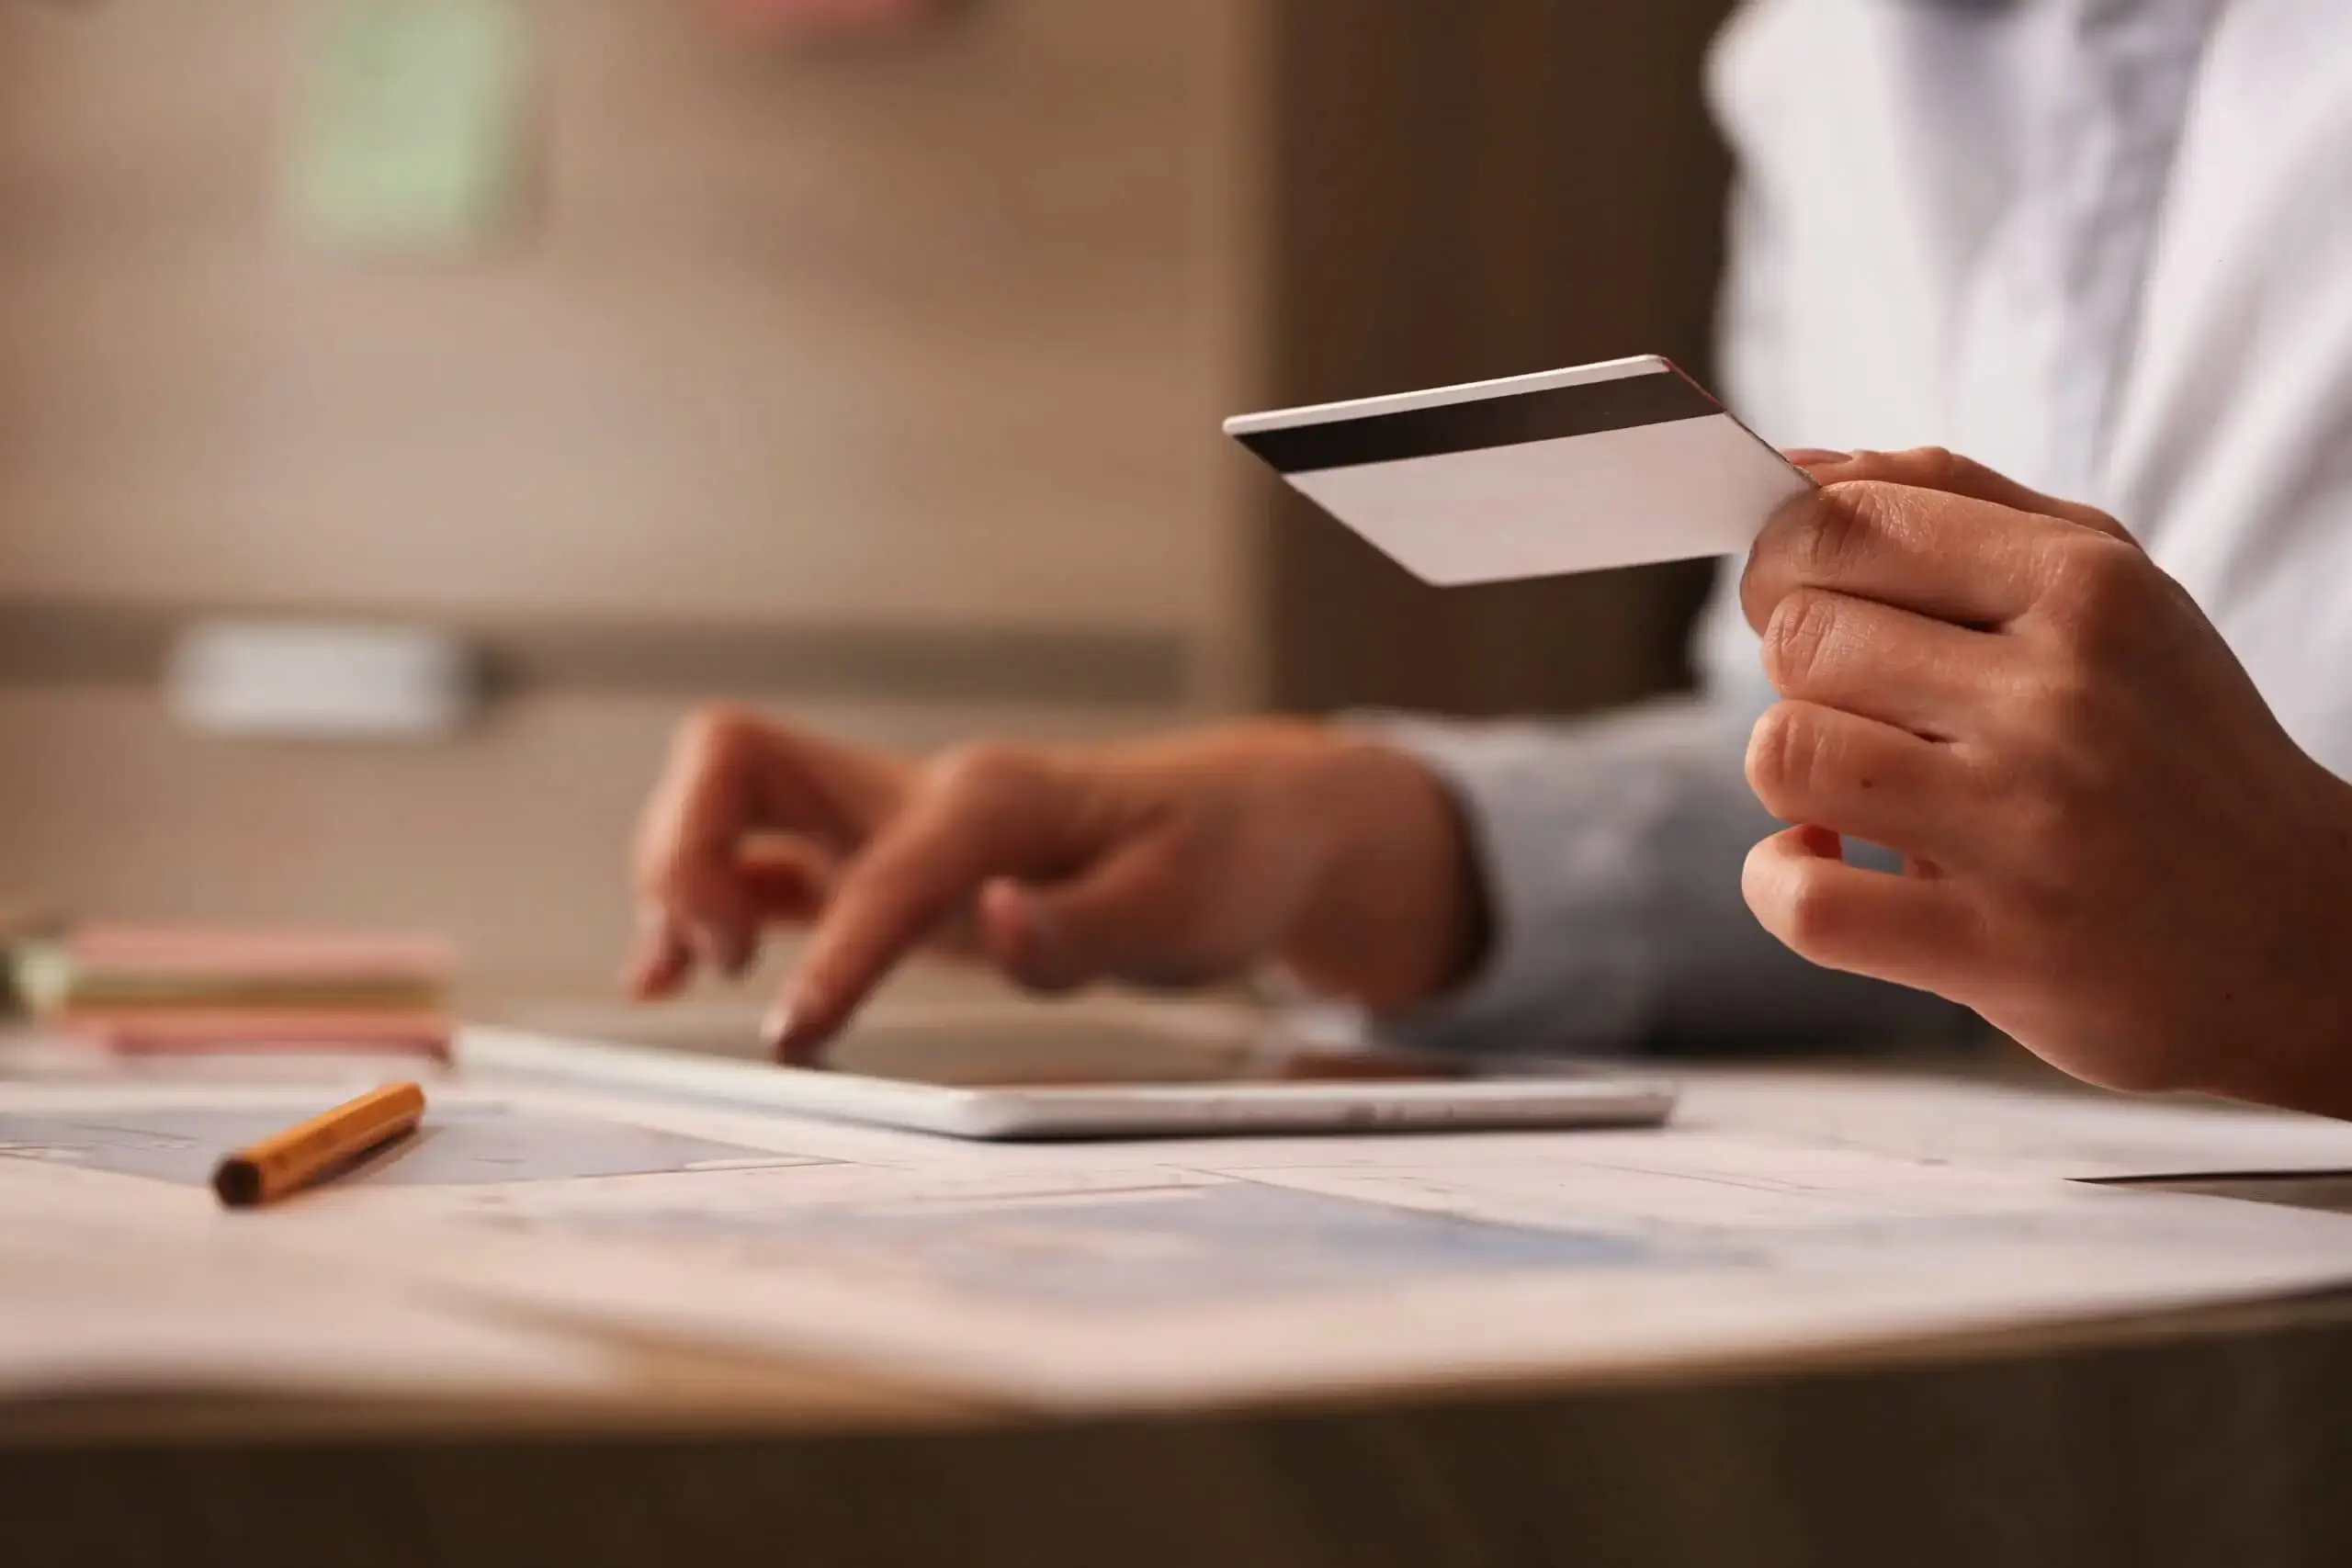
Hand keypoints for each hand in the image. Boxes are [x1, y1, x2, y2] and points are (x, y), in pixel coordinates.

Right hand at [627, 711, 1484, 1058]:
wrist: (1242, 823)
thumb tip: (998, 923)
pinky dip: (699, 904)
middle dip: (686, 846)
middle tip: (710, 959)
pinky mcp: (880, 864)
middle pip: (739, 758)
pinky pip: (758, 862)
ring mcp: (889, 823)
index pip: (885, 871)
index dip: (835, 953)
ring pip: (727, 797)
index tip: (792, 1037)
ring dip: (676, 870)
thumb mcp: (1184, 913)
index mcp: (995, 802)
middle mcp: (921, 795)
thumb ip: (1082, 928)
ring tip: (673, 975)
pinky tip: (669, 973)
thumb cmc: (1219, 862)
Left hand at [1737, 448, 2351, 1112]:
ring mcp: (2027, 826)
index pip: (1842, 524)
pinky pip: (1804, 899)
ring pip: (1784, 755)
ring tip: (1855, 789)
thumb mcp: (2106, 591)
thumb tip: (1796, 470)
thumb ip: (1949, 504)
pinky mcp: (1995, 948)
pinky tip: (1835, 868)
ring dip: (1791, 776)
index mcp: (2085, 586)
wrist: (2302, 933)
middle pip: (1800, 637)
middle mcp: (2060, 697)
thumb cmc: (2169, 746)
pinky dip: (1781, 884)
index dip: (1783, 564)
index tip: (1800, 600)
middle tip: (1857, 707)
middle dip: (1796, 673)